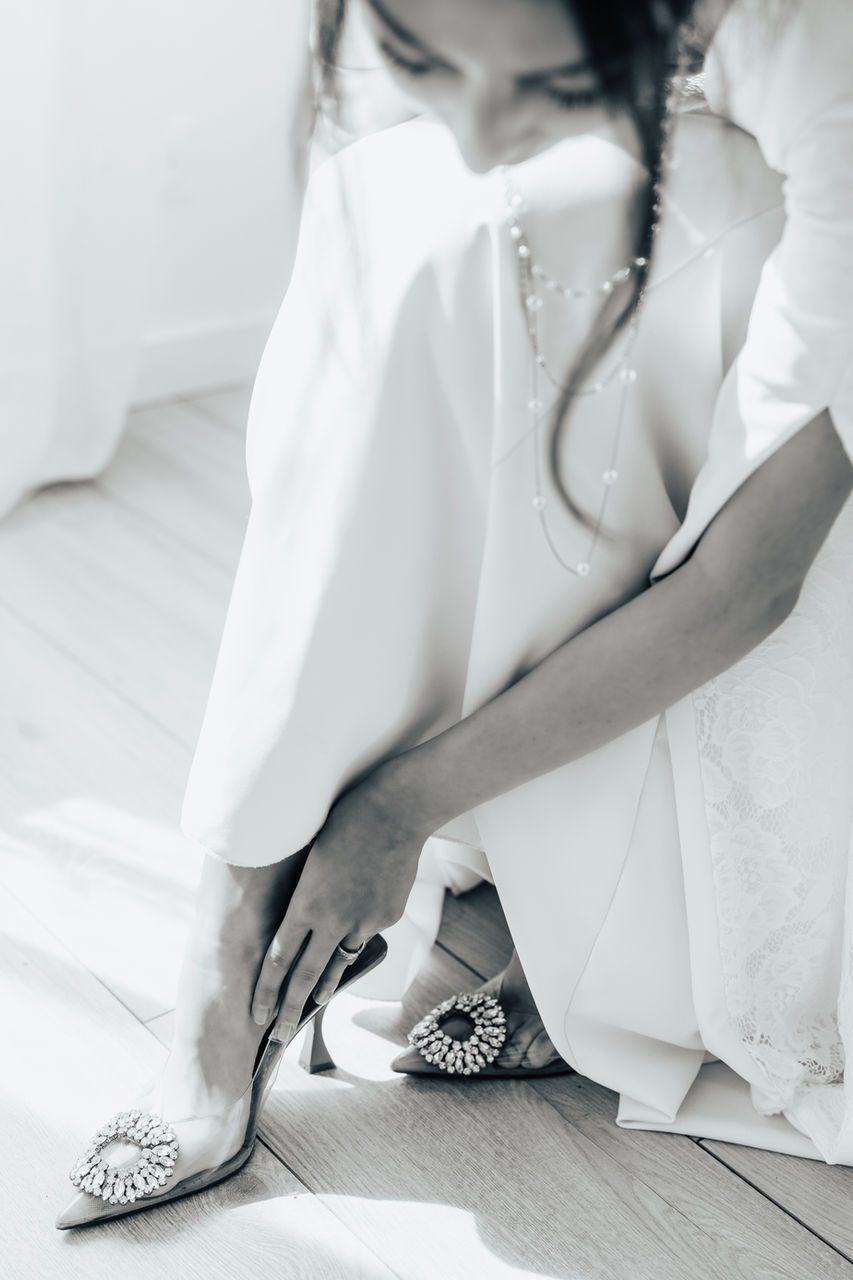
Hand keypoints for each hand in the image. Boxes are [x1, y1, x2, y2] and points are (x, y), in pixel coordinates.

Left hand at [249, 768, 429, 1043]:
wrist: (396, 809)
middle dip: (289, 1011)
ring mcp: (365, 921)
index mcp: (306, 903)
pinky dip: (358, 932)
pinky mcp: (389, 917)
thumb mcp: (310, 860)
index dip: (266, 991)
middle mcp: (333, 920)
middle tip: (276, 1039)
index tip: (256, 1015)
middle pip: (306, 977)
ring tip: (312, 1002)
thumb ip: (305, 899)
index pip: (278, 960)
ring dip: (325, 983)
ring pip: (340, 961)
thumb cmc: (344, 822)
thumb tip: (303, 924)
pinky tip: (360, 911)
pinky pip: (366, 933)